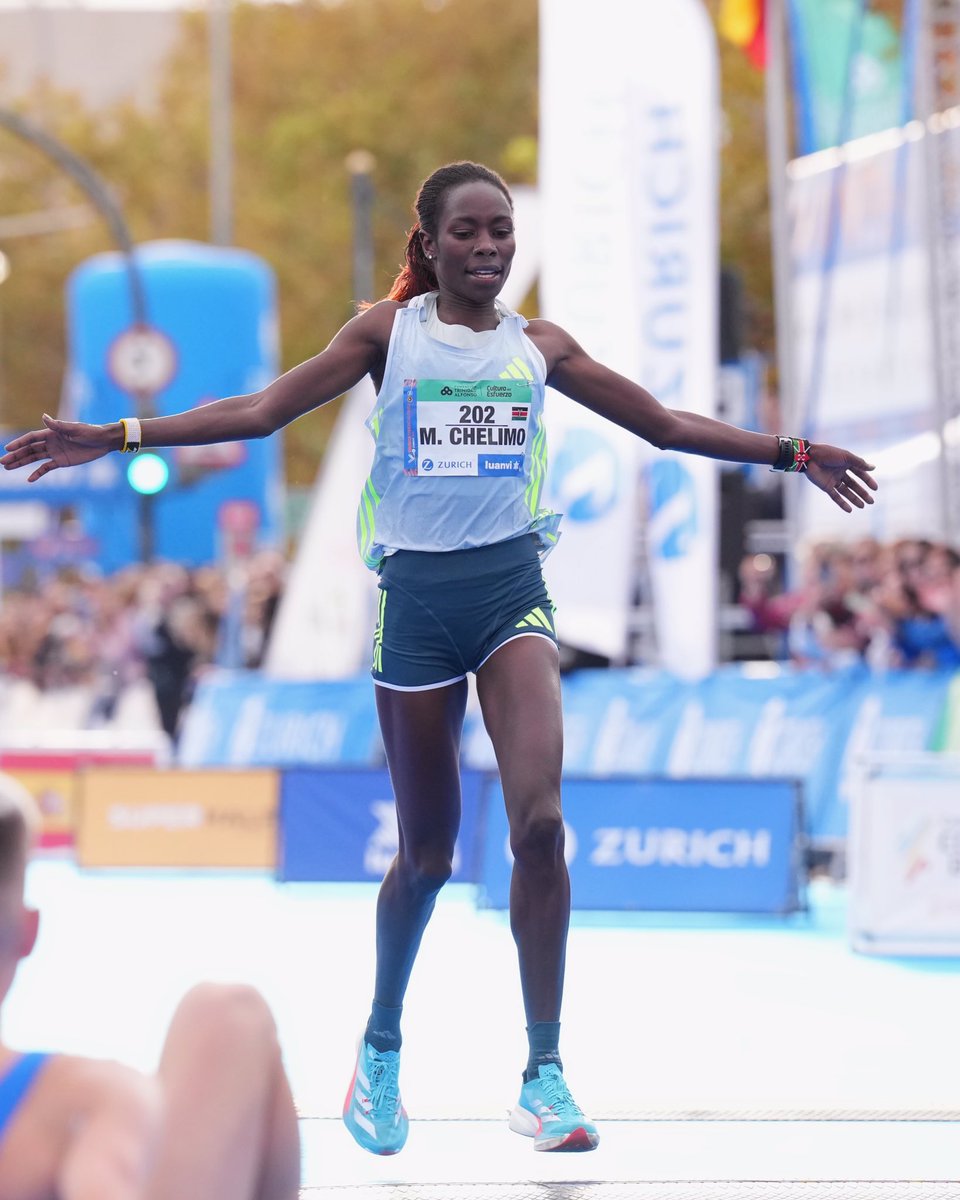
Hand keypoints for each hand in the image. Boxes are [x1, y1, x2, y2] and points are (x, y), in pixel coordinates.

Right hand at [1, 414, 117, 481]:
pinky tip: (29, 479)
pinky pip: (46, 468)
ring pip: (34, 458)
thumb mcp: (75, 429)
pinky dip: (38, 473)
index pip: (31, 438)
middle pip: (29, 449)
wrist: (103, 441)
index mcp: (51, 433)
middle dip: (15, 455)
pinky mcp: (62, 462)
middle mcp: (50, 442)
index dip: (19, 443)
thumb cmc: (90, 432)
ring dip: (21, 463)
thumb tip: (43, 417)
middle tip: (2, 462)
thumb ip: (58, 426)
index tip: (8, 448)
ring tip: (8, 467)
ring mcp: (55, 452)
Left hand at [803, 442, 877, 511]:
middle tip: (871, 501)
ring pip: (846, 492)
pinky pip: (835, 497)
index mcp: (846, 463)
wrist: (810, 457)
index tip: (875, 488)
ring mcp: (833, 480)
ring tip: (863, 506)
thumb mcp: (846, 457)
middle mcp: (840, 473)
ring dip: (854, 499)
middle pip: (853, 485)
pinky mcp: (826, 487)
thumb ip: (860, 463)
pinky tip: (850, 510)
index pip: (860, 473)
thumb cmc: (828, 454)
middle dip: (862, 493)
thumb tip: (873, 468)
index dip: (867, 481)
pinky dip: (842, 503)